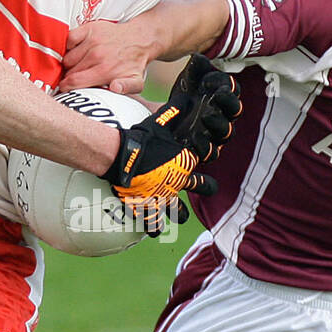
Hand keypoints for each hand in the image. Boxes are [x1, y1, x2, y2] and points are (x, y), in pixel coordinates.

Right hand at [62, 15, 156, 95]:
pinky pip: (68, 39)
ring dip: (68, 63)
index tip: (64, 89)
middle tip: (73, 78)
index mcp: (105, 70)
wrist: (140, 39)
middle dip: (68, 76)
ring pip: (67, 57)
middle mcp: (97, 55)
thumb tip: (115, 88)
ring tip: (76, 65)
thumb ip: (126, 88)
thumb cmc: (134, 63)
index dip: (65, 87)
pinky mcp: (89, 29)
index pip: (74, 81)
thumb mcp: (137, 81)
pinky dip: (67, 46)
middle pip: (69, 70)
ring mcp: (92, 41)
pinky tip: (75, 52)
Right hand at [100, 56, 239, 236]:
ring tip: (179, 217)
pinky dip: (154, 228)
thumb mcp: (158, 122)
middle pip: (204, 188)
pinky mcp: (148, 208)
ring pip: (179, 213)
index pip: (204, 162)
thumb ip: (173, 113)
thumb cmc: (141, 138)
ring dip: (179, 214)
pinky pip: (153, 225)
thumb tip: (185, 99)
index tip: (203, 161)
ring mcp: (164, 197)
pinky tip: (155, 232)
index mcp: (185, 162)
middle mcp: (179, 182)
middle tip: (206, 187)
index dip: (208, 159)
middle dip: (206, 187)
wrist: (123, 157)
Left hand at [163, 53, 240, 160]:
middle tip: (217, 96)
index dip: (226, 85)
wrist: (166, 120)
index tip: (209, 80)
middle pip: (235, 111)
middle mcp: (223, 115)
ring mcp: (215, 134)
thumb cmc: (184, 96)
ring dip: (218, 124)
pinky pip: (212, 152)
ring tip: (205, 116)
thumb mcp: (187, 81)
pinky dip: (205, 147)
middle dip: (229, 103)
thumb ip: (195, 70)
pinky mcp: (204, 149)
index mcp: (223, 97)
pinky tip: (195, 137)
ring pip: (227, 132)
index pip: (233, 90)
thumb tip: (198, 58)